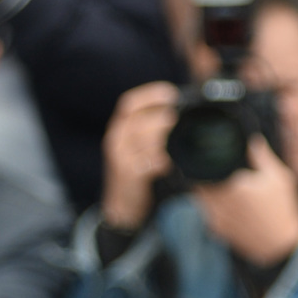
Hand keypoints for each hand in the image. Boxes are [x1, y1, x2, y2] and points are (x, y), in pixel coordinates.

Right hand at [99, 82, 179, 229]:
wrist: (122, 203)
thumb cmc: (137, 169)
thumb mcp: (139, 145)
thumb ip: (153, 128)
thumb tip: (181, 110)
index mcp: (119, 128)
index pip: (129, 104)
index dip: (150, 95)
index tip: (172, 94)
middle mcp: (116, 140)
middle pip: (137, 120)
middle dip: (159, 117)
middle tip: (176, 119)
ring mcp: (120, 158)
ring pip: (141, 140)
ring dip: (161, 138)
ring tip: (173, 141)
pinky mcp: (128, 174)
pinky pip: (146, 163)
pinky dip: (160, 161)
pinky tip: (167, 163)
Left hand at [196, 135, 297, 265]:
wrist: (279, 245)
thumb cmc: (281, 208)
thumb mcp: (277, 178)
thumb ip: (261, 157)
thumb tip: (251, 139)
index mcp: (232, 186)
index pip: (202, 169)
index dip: (200, 161)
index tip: (203, 154)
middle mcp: (217, 203)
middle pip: (196, 184)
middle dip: (201, 175)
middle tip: (209, 167)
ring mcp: (213, 217)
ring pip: (199, 198)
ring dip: (204, 191)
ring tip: (219, 184)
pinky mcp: (214, 229)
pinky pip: (205, 212)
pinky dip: (210, 205)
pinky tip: (226, 202)